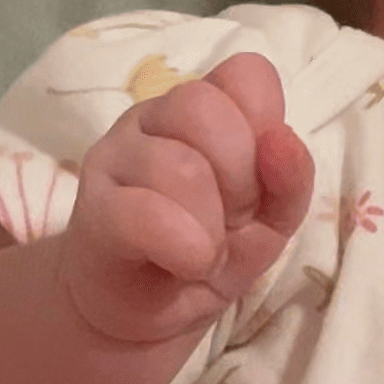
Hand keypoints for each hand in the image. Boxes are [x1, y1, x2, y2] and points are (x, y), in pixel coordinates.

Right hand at [62, 53, 314, 343]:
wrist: (143, 309)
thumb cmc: (208, 248)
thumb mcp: (272, 219)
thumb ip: (291, 180)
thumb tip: (282, 139)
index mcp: (202, 108)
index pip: (247, 75)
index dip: (265, 126)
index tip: (258, 177)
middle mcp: (154, 117)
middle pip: (205, 108)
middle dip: (240, 176)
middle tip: (231, 218)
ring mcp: (115, 156)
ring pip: (178, 165)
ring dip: (210, 224)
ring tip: (203, 248)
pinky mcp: (92, 208)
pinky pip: (143, 214)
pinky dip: (182, 247)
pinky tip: (186, 262)